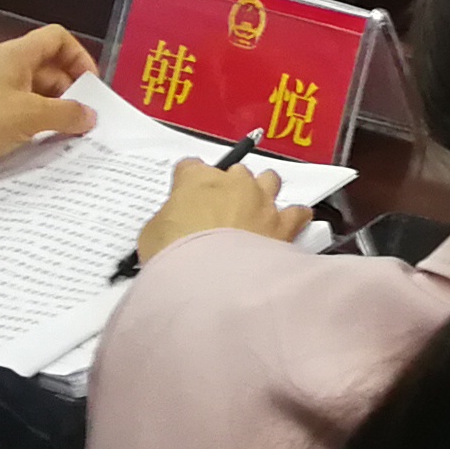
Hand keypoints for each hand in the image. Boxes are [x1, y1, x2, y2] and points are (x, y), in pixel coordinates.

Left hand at [0, 24, 96, 197]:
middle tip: (83, 118)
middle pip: (50, 66)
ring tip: (67, 135)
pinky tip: (43, 143)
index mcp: (17, 55)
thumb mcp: (31, 117)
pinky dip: (35, 122)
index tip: (90, 88)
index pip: (58, 38)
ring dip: (54, 110)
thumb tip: (90, 116)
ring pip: (36, 91)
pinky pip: (21, 110)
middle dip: (70, 90)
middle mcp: (7, 66)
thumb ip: (66, 114)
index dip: (79, 57)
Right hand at [132, 158, 307, 264]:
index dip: (188, 182)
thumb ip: (168, 219)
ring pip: (269, 180)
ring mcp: (262, 200)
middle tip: (220, 212)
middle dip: (229, 187)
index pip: (190, 167)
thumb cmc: (173, 256)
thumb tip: (176, 223)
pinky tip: (288, 226)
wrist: (210, 281)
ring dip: (263, 192)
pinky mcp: (283, 223)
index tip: (185, 197)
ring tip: (256, 212)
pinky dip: (293, 218)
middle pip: (235, 172)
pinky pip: (296, 212)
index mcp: (197, 179)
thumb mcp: (152, 236)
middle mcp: (234, 182)